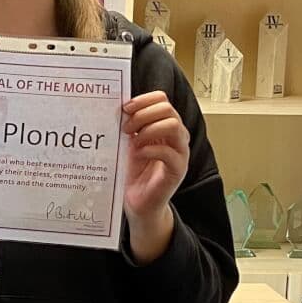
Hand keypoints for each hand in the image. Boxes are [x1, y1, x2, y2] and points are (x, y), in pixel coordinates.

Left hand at [122, 91, 188, 220]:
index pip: (162, 99)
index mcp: (165, 126)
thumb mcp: (130, 143)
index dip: (143, 100)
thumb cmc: (135, 173)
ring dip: (149, 130)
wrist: (139, 203)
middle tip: (126, 128)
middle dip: (143, 115)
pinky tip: (138, 154)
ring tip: (133, 141)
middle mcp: (177, 136)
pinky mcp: (178, 170)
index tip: (125, 108)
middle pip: (168, 109)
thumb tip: (121, 108)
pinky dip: (150, 150)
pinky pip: (169, 153)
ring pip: (173, 126)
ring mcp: (180, 153)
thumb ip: (130, 126)